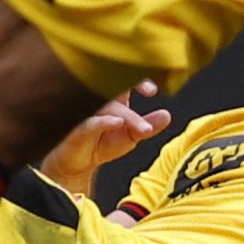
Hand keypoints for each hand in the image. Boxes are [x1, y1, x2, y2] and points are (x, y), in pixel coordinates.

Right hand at [37, 89, 169, 189]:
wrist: (78, 165)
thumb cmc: (101, 144)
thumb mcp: (130, 136)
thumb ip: (148, 126)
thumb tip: (167, 115)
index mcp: (111, 98)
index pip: (122, 79)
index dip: (137, 78)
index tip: (152, 89)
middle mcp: (97, 101)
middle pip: (114, 87)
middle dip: (132, 84)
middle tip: (150, 90)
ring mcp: (86, 113)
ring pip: (107, 106)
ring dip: (127, 114)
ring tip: (143, 128)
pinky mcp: (76, 129)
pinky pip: (91, 122)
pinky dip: (105, 121)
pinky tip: (117, 123)